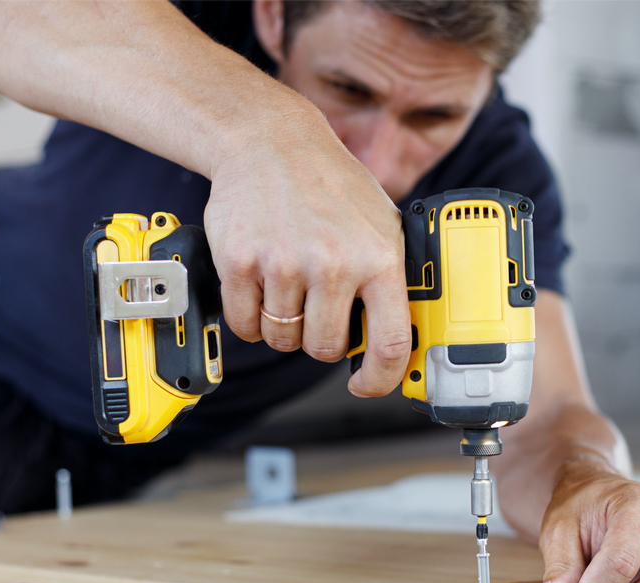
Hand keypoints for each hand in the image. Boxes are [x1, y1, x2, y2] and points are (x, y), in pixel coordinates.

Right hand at [203, 98, 410, 396]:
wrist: (271, 142)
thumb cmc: (330, 185)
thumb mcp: (382, 224)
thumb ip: (389, 279)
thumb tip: (400, 338)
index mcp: (379, 258)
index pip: (389, 343)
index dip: (379, 378)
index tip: (365, 384)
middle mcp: (334, 264)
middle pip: (322, 349)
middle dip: (319, 338)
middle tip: (317, 308)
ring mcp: (284, 264)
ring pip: (281, 339)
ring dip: (283, 326)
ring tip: (289, 286)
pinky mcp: (240, 262)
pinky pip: (244, 325)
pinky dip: (249, 317)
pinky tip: (260, 285)